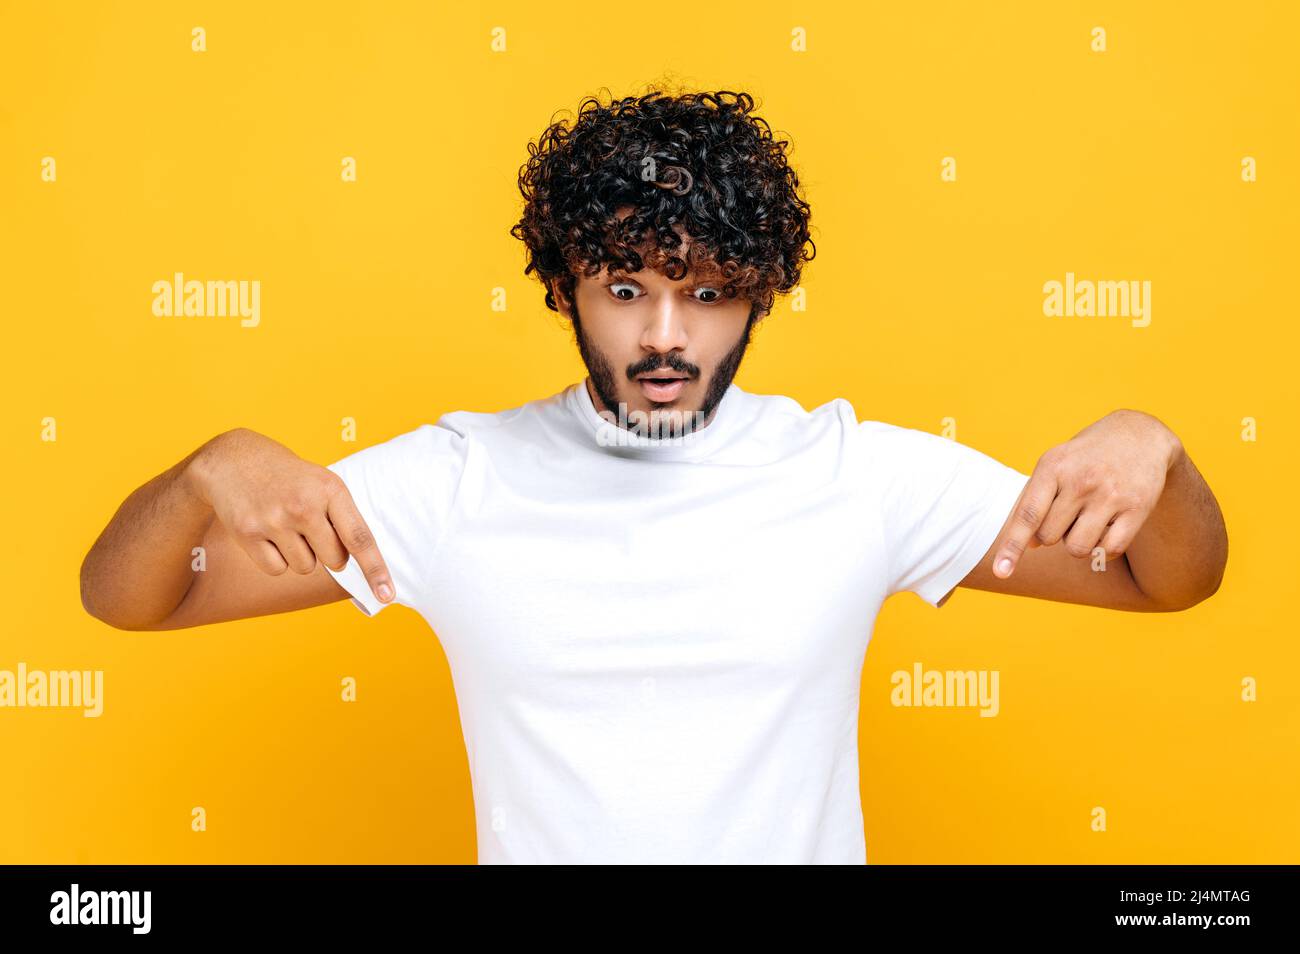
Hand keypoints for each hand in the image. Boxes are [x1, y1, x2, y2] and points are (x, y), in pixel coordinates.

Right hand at [185, 428, 394, 603]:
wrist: (234, 460)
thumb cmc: (290, 478)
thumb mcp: (324, 483)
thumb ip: (344, 518)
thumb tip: (361, 563)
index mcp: (331, 490)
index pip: (359, 538)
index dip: (375, 569)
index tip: (387, 595)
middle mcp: (303, 505)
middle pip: (334, 560)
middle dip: (329, 553)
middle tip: (312, 527)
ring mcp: (274, 520)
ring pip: (305, 567)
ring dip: (300, 554)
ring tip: (286, 524)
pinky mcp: (247, 533)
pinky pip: (277, 569)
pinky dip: (275, 558)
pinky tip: (267, 532)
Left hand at [992, 410, 1183, 577]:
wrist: (1139, 434)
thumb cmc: (1085, 457)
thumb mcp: (1054, 465)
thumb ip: (1035, 502)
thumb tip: (1030, 545)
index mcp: (1053, 467)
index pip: (1028, 515)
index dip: (1012, 546)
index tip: (1000, 573)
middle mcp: (1081, 480)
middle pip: (1049, 537)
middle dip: (1053, 533)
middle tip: (1070, 510)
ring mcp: (1110, 494)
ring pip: (1077, 548)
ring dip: (1078, 543)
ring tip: (1087, 519)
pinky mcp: (1138, 508)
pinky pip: (1110, 550)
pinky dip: (1104, 548)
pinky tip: (1109, 527)